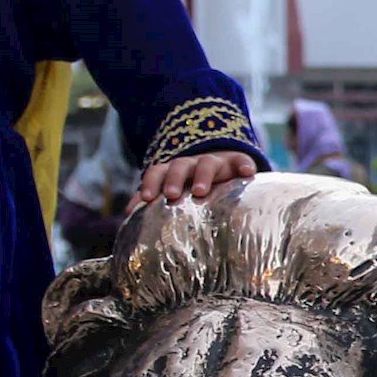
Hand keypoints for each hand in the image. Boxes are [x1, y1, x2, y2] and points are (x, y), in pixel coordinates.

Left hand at [134, 151, 257, 206]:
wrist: (224, 167)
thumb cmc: (194, 186)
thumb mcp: (175, 191)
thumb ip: (153, 201)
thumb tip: (128, 215)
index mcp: (173, 172)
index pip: (157, 172)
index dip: (151, 183)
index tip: (147, 198)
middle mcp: (192, 165)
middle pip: (180, 166)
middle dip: (174, 179)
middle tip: (171, 194)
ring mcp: (215, 162)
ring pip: (207, 164)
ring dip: (203, 175)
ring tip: (200, 191)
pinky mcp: (237, 162)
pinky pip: (241, 160)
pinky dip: (244, 165)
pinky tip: (248, 173)